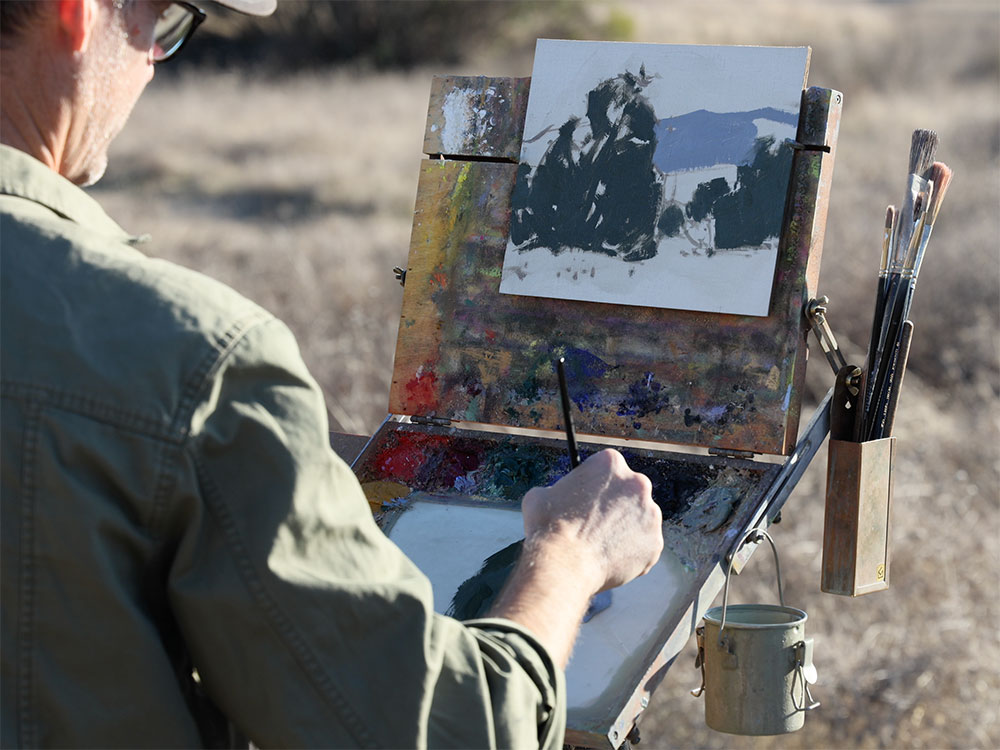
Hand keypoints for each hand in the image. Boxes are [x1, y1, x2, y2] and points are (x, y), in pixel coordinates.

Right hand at [521, 448, 662, 593]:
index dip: (596, 485)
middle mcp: (638, 483)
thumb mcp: (540, 495)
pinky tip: (610, 560)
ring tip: (600, 546)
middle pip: (629, 491)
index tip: (588, 499)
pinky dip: (631, 554)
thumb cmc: (548, 527)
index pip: (607, 469)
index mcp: (610, 463)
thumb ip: (556, 490)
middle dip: (615, 505)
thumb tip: (556, 496)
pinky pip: (644, 547)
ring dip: (625, 529)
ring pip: (639, 520)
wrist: (563, 564)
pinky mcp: (655, 543)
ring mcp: (650, 514)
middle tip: (596, 523)